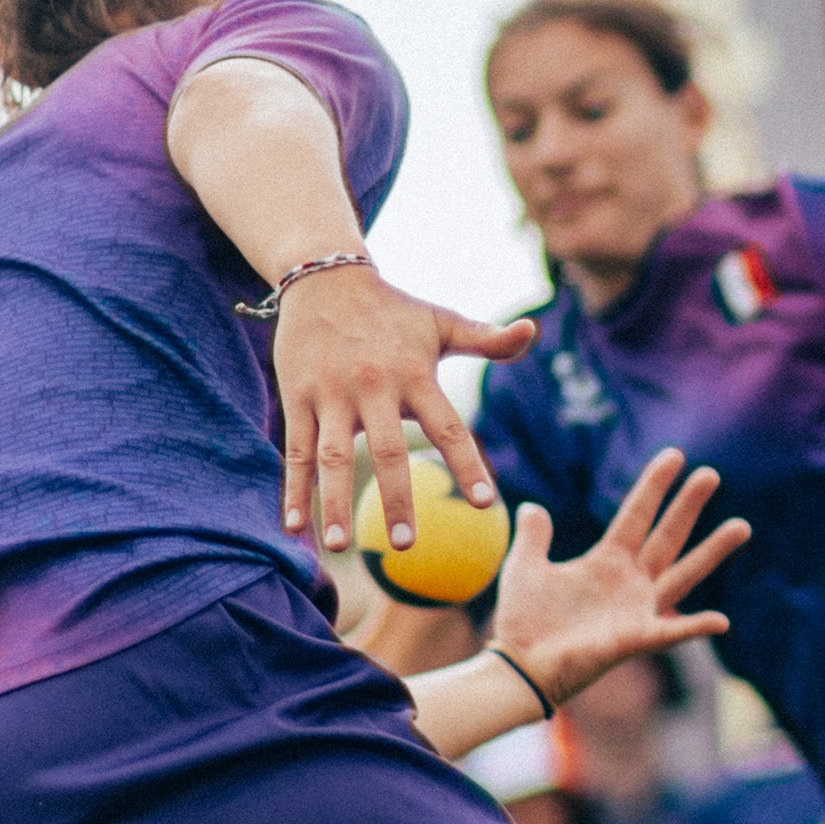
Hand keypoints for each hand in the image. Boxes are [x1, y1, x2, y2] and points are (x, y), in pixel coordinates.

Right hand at [272, 269, 528, 558]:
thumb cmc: (393, 310)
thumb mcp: (441, 321)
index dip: (467, 463)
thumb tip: (532, 331)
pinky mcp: (297, 397)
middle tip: (406, 545)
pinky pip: (295, 449)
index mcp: (414, 374)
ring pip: (331, 457)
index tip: (485, 504)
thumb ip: (487, 339)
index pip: (448, 425)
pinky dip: (293, 489)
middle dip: (396, 498)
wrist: (324, 276)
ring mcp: (331, 394)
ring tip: (340, 547)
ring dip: (333, 503)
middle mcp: (373, 386)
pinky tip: (294, 527)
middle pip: (386, 450)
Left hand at [490, 455, 748, 705]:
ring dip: (712, 552)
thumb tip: (530, 506)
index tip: (676, 455)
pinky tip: (722, 621)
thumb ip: (534, 536)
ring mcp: (637, 610)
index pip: (637, 514)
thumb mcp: (526, 566)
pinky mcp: (635, 639)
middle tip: (712, 474)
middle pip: (667, 537)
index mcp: (607, 561)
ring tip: (742, 526)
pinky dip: (695, 627)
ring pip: (683, 575)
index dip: (654, 485)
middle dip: (688, 506)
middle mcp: (630, 582)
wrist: (519, 666)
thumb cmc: (524, 620)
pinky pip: (671, 632)